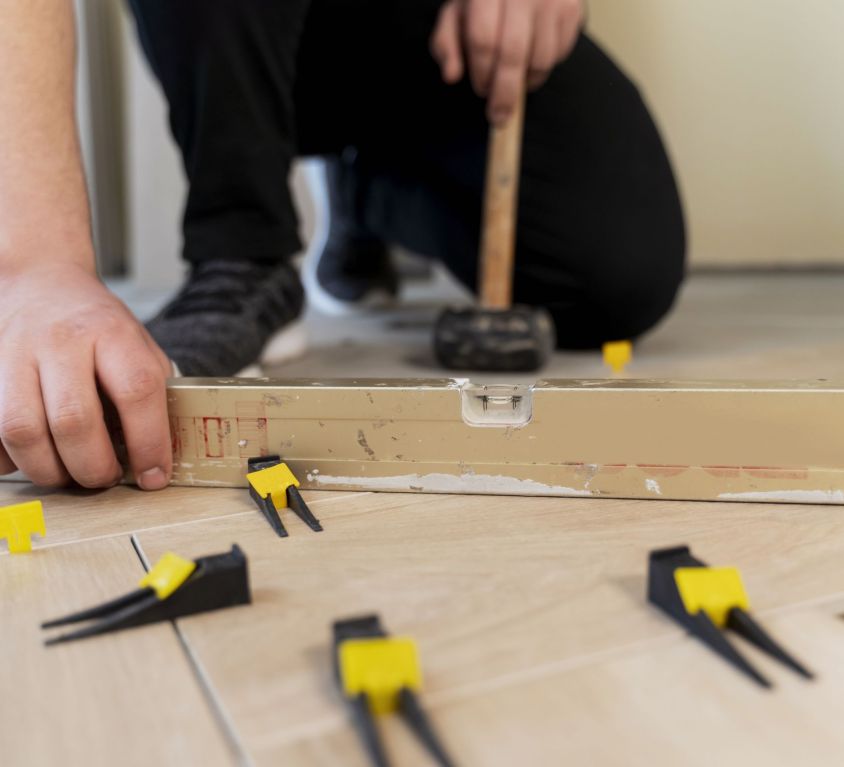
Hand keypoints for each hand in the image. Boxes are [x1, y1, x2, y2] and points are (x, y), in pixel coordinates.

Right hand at [0, 263, 172, 489]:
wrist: (40, 282)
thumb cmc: (95, 324)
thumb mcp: (137, 342)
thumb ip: (152, 388)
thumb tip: (162, 449)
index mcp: (111, 332)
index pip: (136, 390)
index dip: (148, 441)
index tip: (154, 475)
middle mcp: (59, 341)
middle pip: (73, 420)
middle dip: (93, 467)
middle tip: (105, 478)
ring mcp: (13, 354)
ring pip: (22, 431)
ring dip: (49, 470)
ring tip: (68, 474)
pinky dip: (9, 459)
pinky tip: (33, 456)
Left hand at [431, 0, 583, 123]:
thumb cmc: (484, 2)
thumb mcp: (456, 16)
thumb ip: (447, 44)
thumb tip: (451, 76)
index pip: (484, 41)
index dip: (482, 73)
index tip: (482, 91)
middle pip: (513, 54)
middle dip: (505, 93)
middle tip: (499, 116)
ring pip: (540, 60)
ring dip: (526, 82)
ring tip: (515, 79)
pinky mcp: (572, 9)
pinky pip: (560, 54)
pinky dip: (545, 67)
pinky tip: (532, 57)